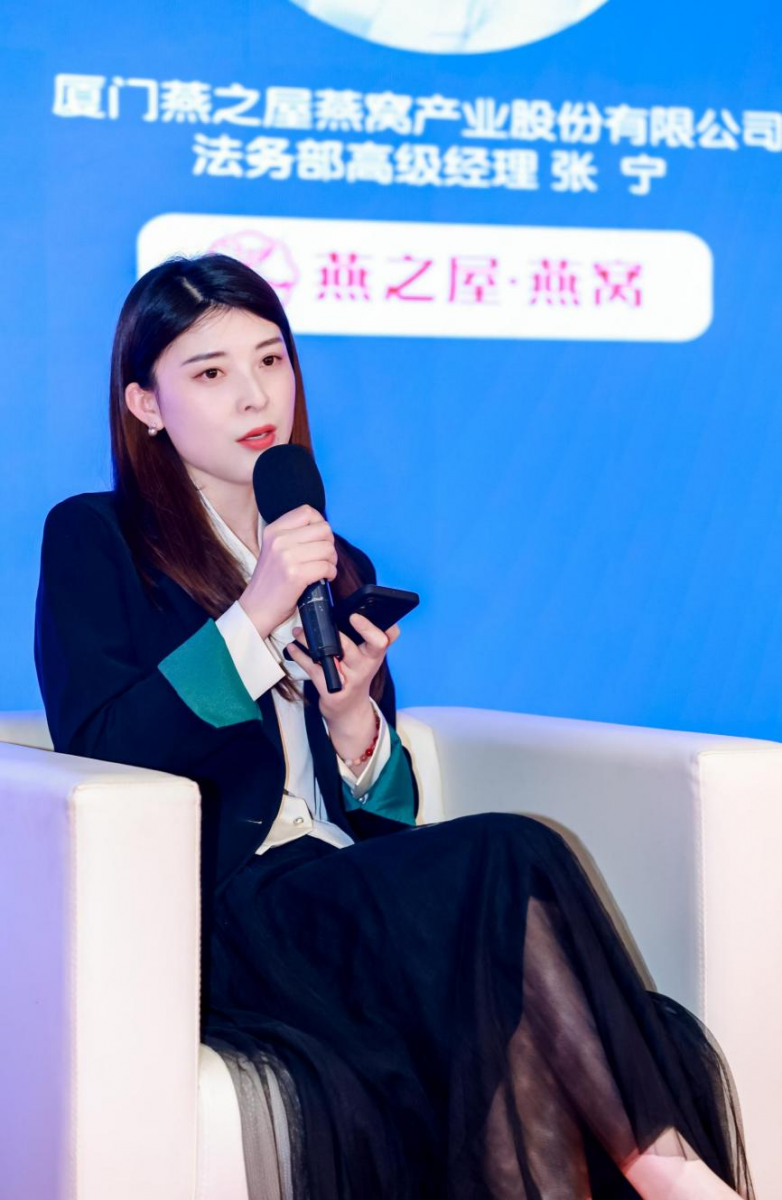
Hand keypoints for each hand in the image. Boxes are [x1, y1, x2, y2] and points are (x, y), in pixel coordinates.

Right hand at [238, 504, 337, 637]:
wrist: (257, 608)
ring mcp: (287, 557)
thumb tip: (323, 529)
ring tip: (323, 569)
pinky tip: (323, 579)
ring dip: (332, 561)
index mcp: (273, 530)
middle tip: (324, 557)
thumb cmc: (270, 580)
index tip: (319, 539)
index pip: (307, 512)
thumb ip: (293, 535)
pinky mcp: (296, 575)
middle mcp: (279, 540)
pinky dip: (330, 574)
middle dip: (329, 544)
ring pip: (328, 548)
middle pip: (323, 529)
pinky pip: (327, 567)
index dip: (320, 524)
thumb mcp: (274, 549)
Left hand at [286, 613, 400, 726]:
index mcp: (374, 653)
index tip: (359, 616)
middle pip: (368, 645)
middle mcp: (366, 664)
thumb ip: (360, 636)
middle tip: (352, 616)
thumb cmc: (355, 674)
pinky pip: (313, 668)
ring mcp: (351, 677)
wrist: (349, 707)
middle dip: (363, 629)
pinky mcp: (333, 688)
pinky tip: (292, 647)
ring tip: (300, 631)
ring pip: (334, 653)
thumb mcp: (365, 657)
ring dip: (312, 639)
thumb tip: (338, 608)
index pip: (388, 637)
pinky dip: (300, 656)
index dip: (380, 627)